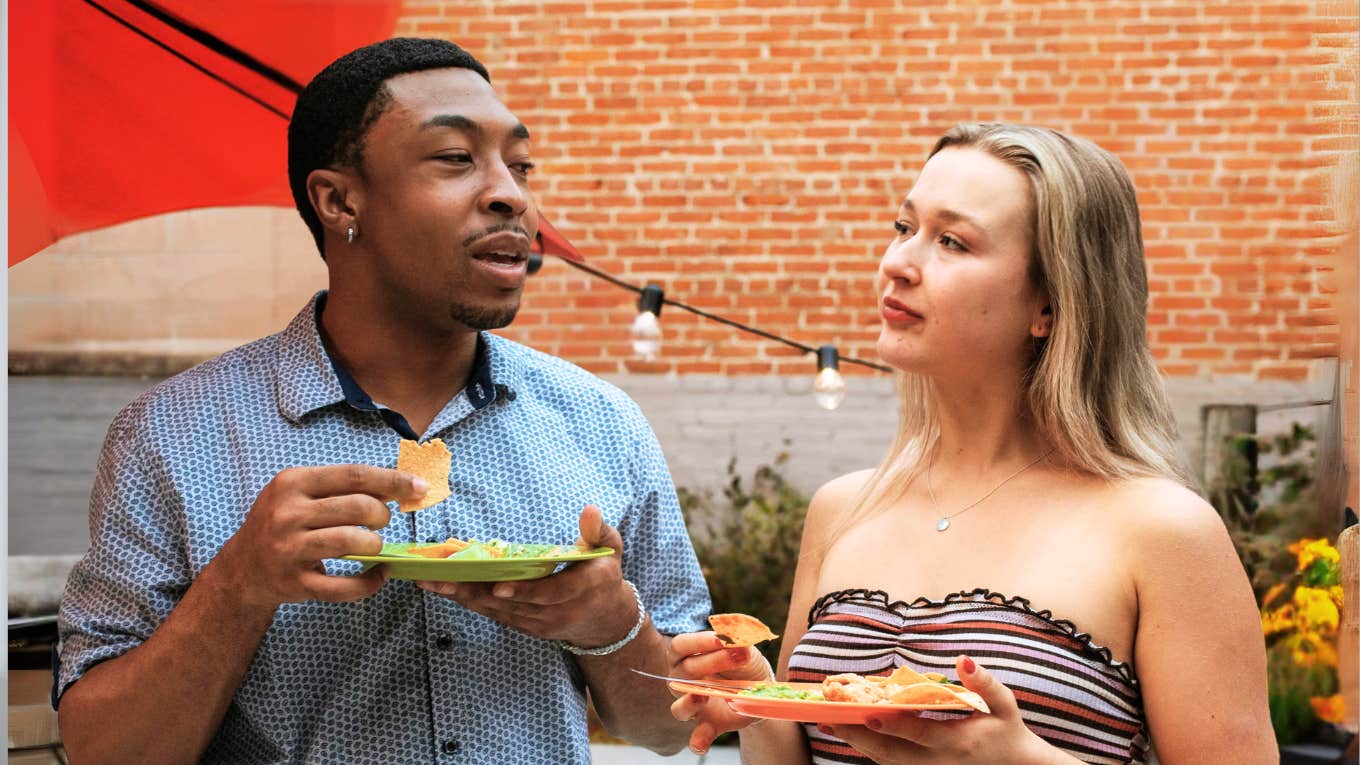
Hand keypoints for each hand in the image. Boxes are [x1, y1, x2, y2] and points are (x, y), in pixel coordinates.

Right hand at [213, 465, 426, 607]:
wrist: (243, 568)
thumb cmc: (283, 522)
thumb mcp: (300, 492)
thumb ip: (342, 486)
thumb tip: (399, 484)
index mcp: (292, 482)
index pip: (354, 475)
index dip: (393, 480)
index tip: (420, 487)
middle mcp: (287, 513)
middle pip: (359, 507)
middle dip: (382, 515)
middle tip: (380, 522)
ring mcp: (289, 549)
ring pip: (352, 541)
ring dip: (376, 545)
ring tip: (374, 545)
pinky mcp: (295, 583)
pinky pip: (344, 586)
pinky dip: (370, 583)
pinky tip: (378, 574)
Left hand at [416, 505, 635, 646]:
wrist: (606, 620)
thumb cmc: (605, 575)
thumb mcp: (610, 549)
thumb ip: (598, 530)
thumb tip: (589, 509)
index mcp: (582, 590)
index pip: (550, 594)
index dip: (524, 591)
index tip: (498, 586)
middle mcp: (558, 613)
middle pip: (512, 605)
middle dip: (475, 592)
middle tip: (441, 580)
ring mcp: (540, 624)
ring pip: (498, 612)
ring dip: (464, 597)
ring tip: (433, 583)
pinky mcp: (526, 627)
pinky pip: (495, 616)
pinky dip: (471, 603)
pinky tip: (447, 590)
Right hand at [667, 631, 773, 754]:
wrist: (762, 687)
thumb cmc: (744, 661)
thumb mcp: (744, 644)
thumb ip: (737, 638)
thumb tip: (733, 635)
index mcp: (687, 655)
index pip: (680, 646)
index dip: (698, 642)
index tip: (720, 638)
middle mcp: (683, 681)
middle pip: (685, 672)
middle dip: (712, 662)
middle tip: (739, 656)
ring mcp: (694, 705)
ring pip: (679, 708)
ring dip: (689, 703)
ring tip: (704, 697)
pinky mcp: (708, 724)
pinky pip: (697, 736)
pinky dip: (698, 740)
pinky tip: (701, 743)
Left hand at [826, 656, 1058, 763]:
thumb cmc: (1007, 729)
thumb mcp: (1003, 704)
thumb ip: (984, 683)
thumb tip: (963, 661)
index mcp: (957, 743)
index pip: (919, 735)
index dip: (894, 725)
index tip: (869, 713)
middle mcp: (938, 762)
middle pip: (892, 754)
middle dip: (859, 737)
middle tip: (830, 721)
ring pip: (887, 761)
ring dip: (858, 744)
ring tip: (829, 725)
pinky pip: (892, 763)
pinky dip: (869, 749)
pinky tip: (851, 733)